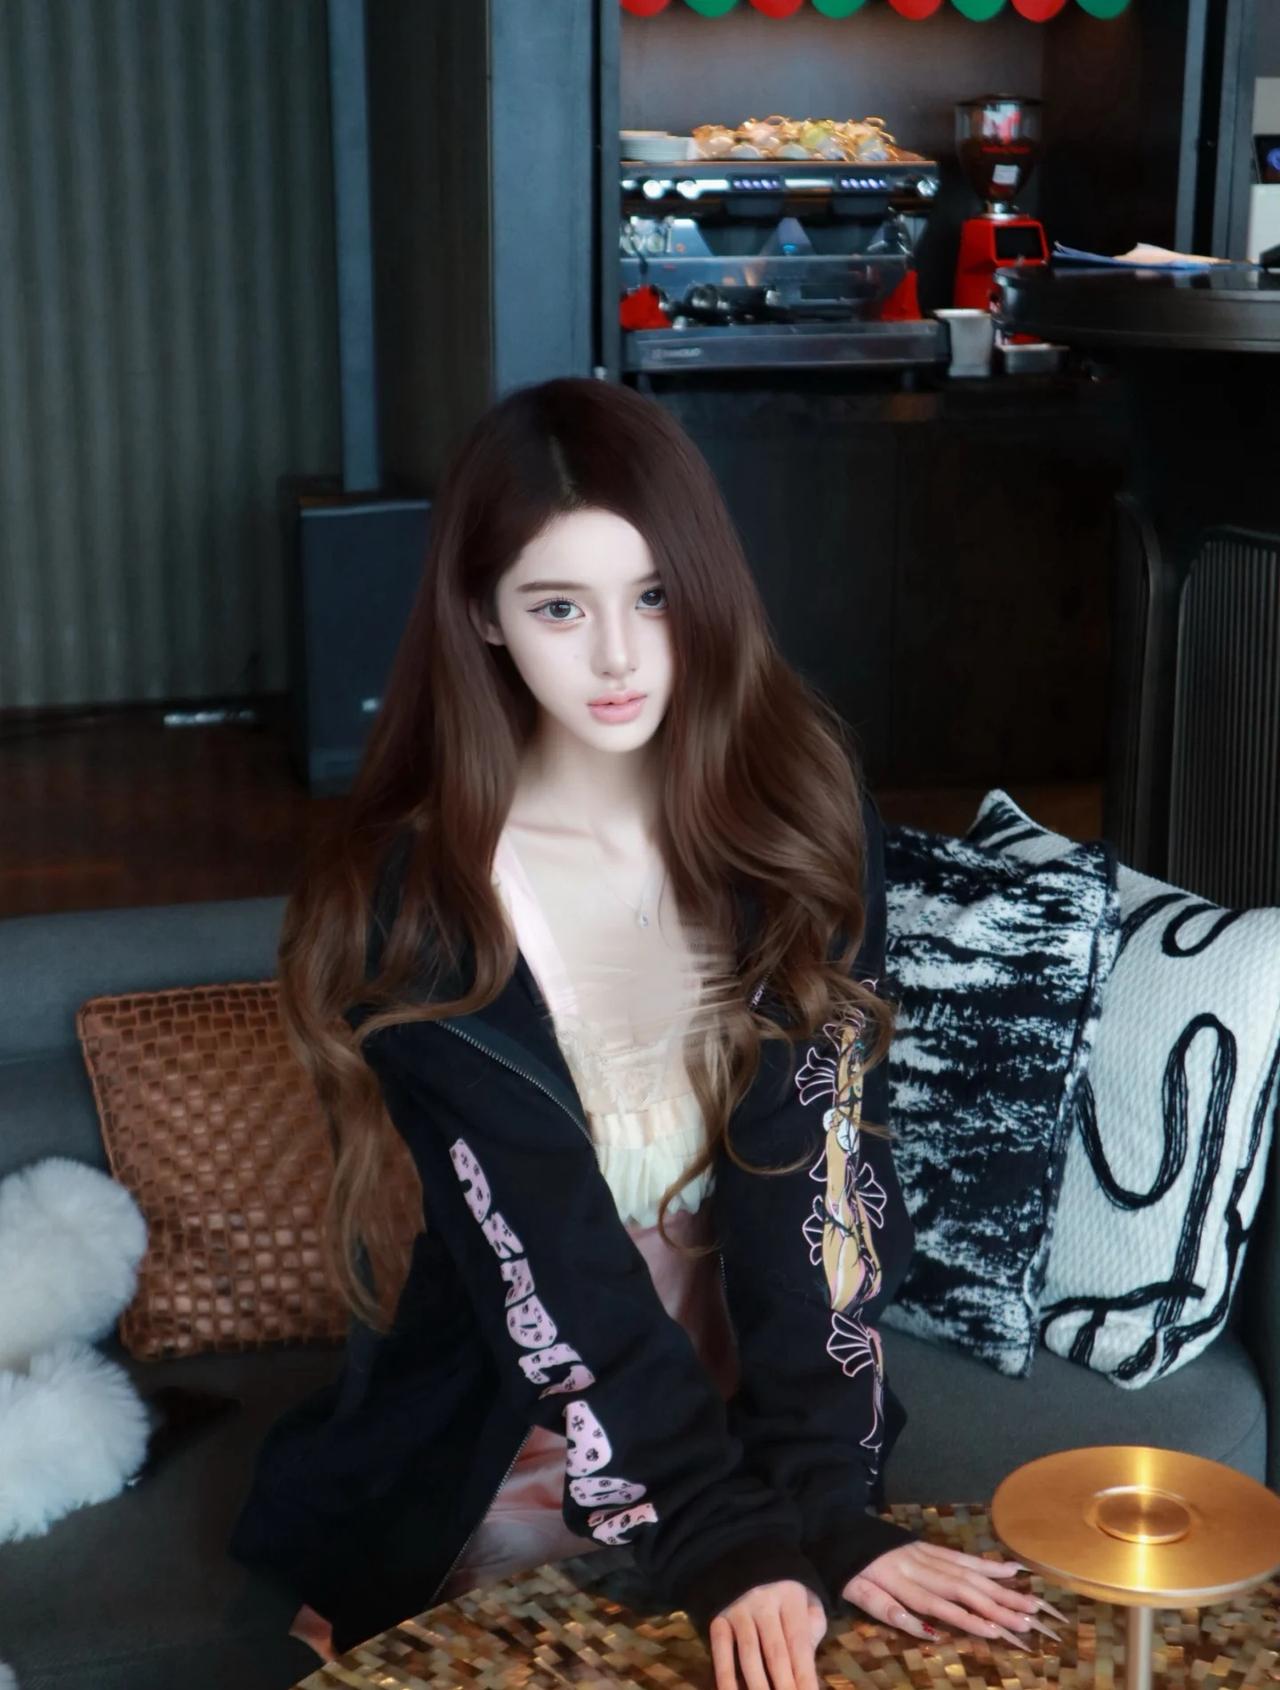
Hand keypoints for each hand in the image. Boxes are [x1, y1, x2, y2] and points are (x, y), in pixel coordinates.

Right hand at [708, 1579, 827, 1689]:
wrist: (741, 1550)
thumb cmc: (782, 1583)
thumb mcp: (805, 1594)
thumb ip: (812, 1625)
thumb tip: (807, 1661)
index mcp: (790, 1597)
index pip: (799, 1644)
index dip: (805, 1676)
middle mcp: (764, 1602)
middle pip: (776, 1654)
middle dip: (785, 1687)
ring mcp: (739, 1610)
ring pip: (749, 1656)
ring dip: (759, 1687)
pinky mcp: (718, 1616)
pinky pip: (721, 1651)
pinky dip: (725, 1677)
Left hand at [841, 1542, 1066, 1646]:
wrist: (837, 1527)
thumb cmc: (846, 1570)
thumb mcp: (858, 1594)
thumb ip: (890, 1612)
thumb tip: (928, 1630)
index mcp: (902, 1584)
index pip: (942, 1606)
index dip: (969, 1619)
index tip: (998, 1631)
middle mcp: (921, 1567)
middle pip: (965, 1589)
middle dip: (999, 1606)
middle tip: (1030, 1620)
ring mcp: (928, 1554)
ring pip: (970, 1573)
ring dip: (1002, 1588)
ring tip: (1030, 1600)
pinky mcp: (929, 1547)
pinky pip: (962, 1556)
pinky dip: (987, 1565)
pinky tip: (1011, 1569)